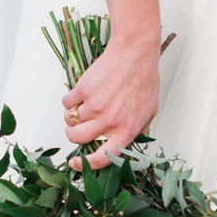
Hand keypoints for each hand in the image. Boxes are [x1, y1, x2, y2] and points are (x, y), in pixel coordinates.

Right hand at [62, 36, 159, 171]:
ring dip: (71, 116)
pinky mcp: (84, 90)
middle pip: (77, 138)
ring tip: (82, 106)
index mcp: (126, 130)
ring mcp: (95, 106)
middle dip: (72, 135)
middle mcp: (109, 121)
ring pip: (70, 121)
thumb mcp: (150, 111)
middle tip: (76, 127)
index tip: (76, 163)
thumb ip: (138, 131)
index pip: (103, 157)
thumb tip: (126, 146)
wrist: (135, 52)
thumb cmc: (144, 79)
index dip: (86, 164)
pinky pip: (66, 103)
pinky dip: (69, 100)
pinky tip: (81, 93)